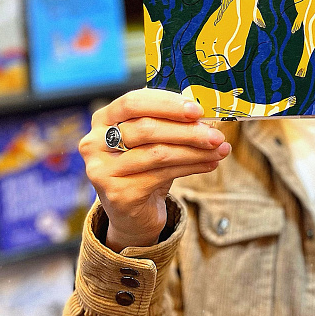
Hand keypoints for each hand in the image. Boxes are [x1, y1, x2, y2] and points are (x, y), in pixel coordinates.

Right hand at [80, 89, 230, 252]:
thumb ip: (170, 122)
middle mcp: (95, 143)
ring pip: (158, 153)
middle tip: (216, 135)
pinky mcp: (118, 194)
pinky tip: (209, 164)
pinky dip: (191, 167)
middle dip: (187, 131)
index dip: (167, 104)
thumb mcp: (153, 139)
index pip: (133, 102)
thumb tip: (205, 114)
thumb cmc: (146, 166)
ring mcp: (103, 170)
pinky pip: (162, 175)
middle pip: (147, 129)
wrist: (133, 213)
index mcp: (103, 119)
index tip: (197, 110)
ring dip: (195, 151)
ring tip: (220, 150)